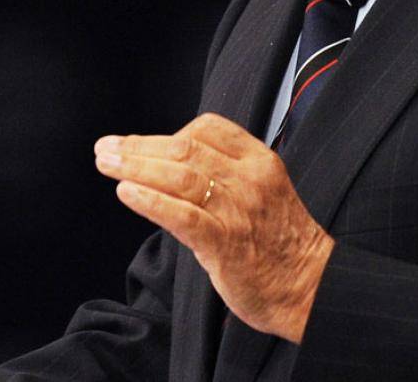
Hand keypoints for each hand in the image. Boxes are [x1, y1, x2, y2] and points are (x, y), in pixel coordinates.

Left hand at [94, 112, 333, 342]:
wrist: (311, 288)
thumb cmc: (280, 244)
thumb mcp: (262, 192)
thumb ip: (224, 174)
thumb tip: (171, 165)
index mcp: (259, 161)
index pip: (208, 128)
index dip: (168, 133)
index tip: (139, 143)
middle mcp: (249, 179)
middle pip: (185, 150)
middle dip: (139, 147)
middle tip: (106, 148)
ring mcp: (238, 210)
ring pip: (180, 177)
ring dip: (136, 167)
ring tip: (107, 164)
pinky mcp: (226, 243)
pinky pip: (183, 215)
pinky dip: (151, 200)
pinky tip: (127, 193)